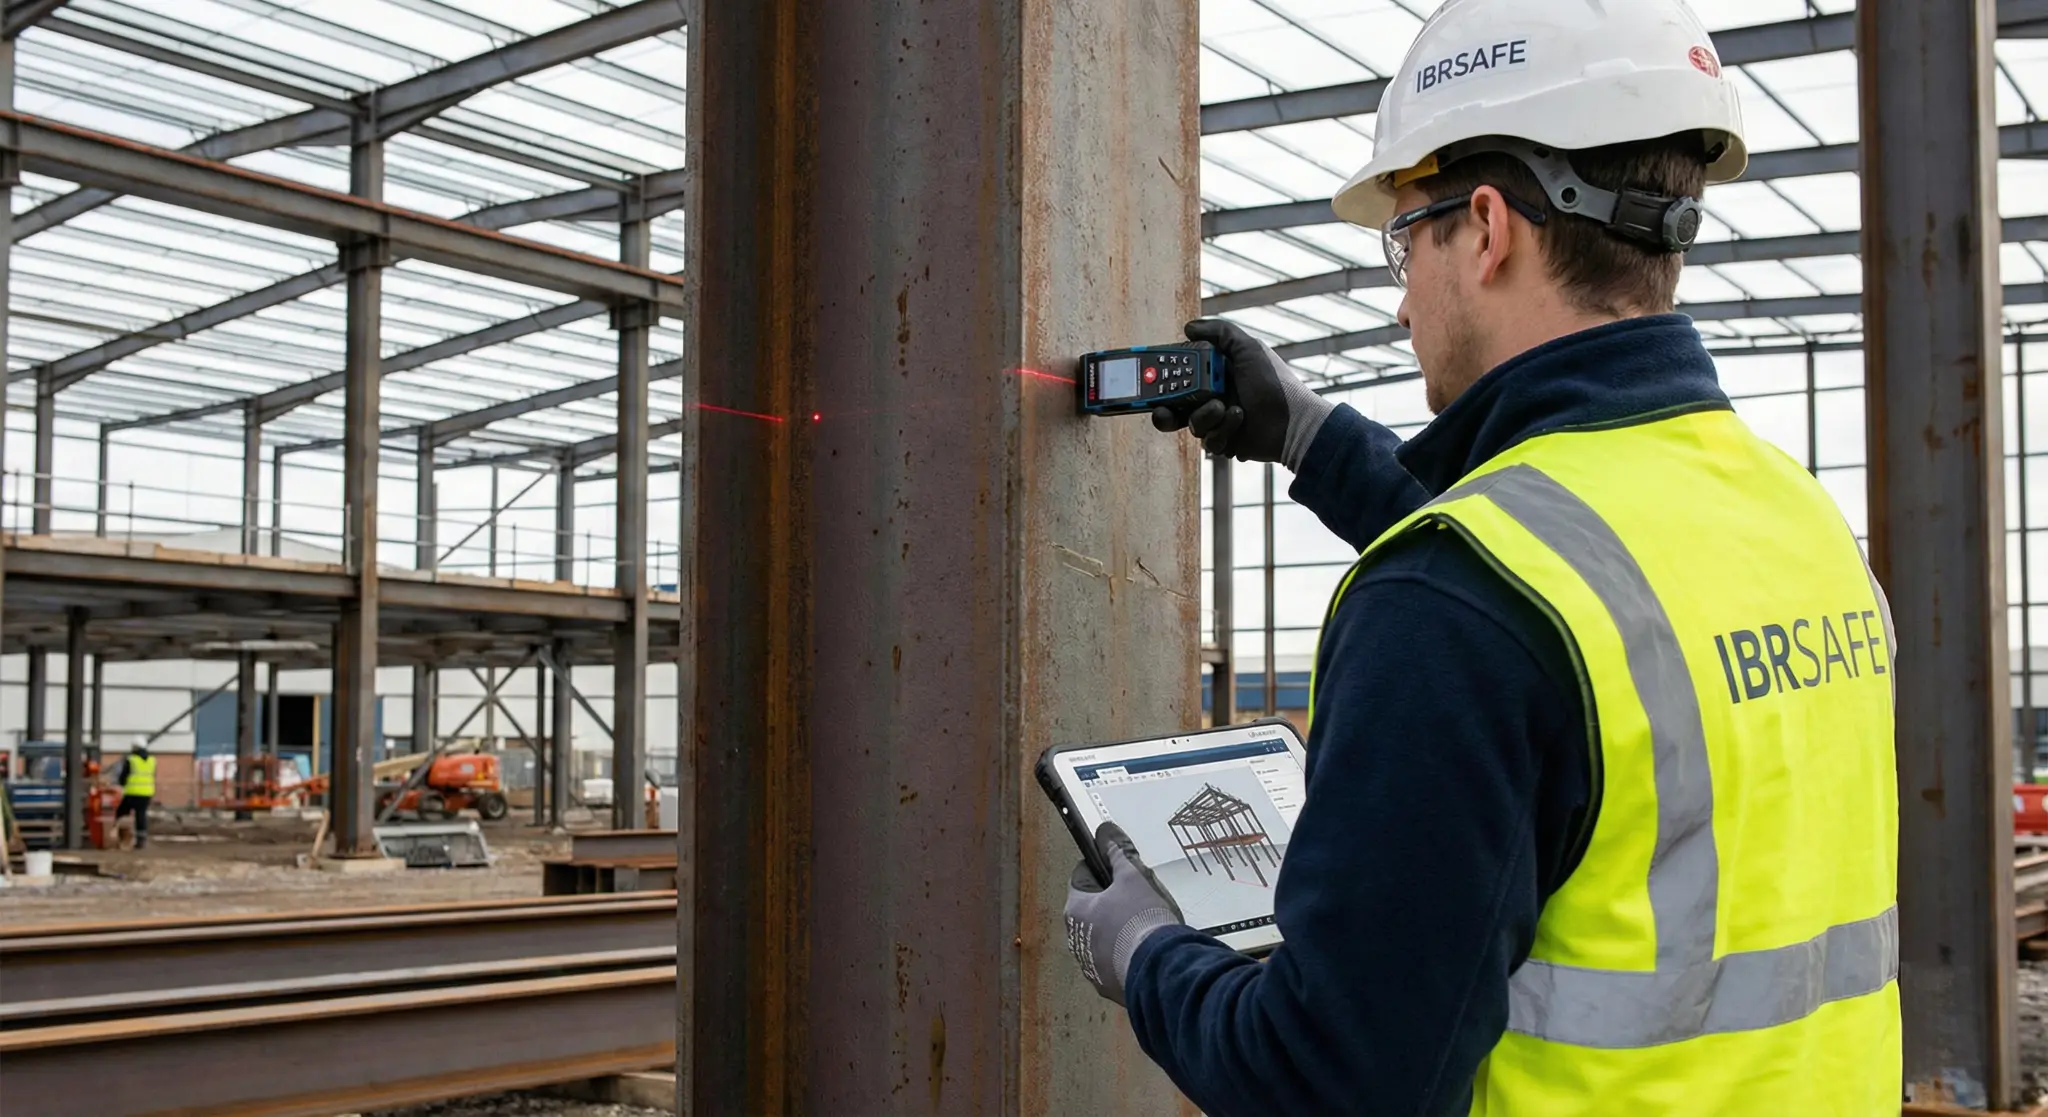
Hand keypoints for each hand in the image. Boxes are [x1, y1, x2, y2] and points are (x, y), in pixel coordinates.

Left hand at [1063, 822, 1186, 1004]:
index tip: (1121, 872)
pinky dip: (1126, 955)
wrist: (1159, 969)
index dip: (1103, 870)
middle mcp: (1075, 939)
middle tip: (1139, 899)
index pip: (1081, 877)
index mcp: (1075, 909)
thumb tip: (1105, 831)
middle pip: (1092, 909)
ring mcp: (1090, 965)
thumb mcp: (1133, 877)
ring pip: (1103, 937)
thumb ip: (1118, 852)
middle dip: (1113, 902)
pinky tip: (1146, 950)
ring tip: (1146, 927)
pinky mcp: (1107, 985)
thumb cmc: (1141, 920)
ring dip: (1119, 930)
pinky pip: (1114, 962)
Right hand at [1154, 318, 1334, 468]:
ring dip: (1205, 416)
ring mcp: (1217, 421)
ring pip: (1190, 424)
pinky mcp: (1224, 442)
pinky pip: (1208, 441)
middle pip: (1172, 404)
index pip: (1177, 374)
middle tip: (1166, 406)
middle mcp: (1210, 397)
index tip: (1150, 376)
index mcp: (1212, 374)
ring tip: (1225, 408)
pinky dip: (1223, 430)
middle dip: (1166, 406)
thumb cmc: (1275, 383)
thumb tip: (1188, 327)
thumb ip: (1220, 333)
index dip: (1161, 376)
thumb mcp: (1249, 348)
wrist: (1295, 421)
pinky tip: (1239, 419)